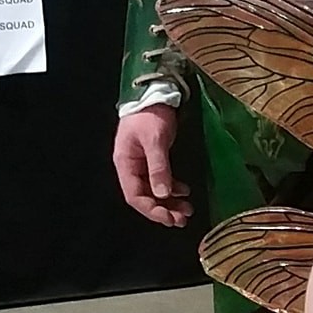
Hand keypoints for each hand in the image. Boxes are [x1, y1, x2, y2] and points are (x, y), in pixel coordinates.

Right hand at [113, 105, 189, 226]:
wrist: (155, 92)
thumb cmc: (150, 114)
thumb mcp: (155, 140)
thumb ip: (159, 167)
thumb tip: (162, 194)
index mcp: (125, 164)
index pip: (135, 196)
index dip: (152, 210)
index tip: (169, 219)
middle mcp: (132, 167)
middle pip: (145, 197)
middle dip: (163, 210)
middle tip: (182, 219)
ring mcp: (142, 163)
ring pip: (155, 190)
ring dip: (170, 202)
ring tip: (187, 210)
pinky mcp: (154, 158)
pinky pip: (162, 180)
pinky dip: (173, 188)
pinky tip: (185, 192)